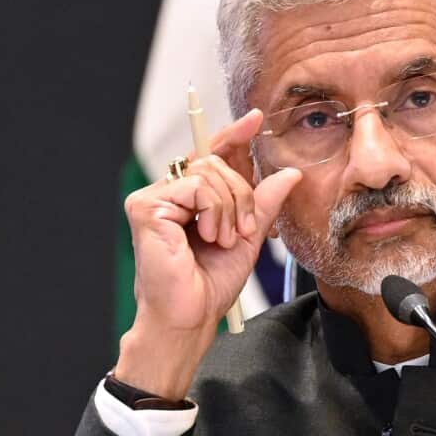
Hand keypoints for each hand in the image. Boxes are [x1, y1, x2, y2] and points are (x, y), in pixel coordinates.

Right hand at [113, 109, 301, 399]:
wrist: (190, 317)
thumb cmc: (210, 285)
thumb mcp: (247, 237)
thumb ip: (263, 203)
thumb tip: (289, 173)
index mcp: (188, 200)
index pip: (211, 156)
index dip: (233, 136)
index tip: (256, 119)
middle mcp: (166, 194)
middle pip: (215, 162)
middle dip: (242, 194)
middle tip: (244, 230)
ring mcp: (153, 198)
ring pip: (208, 172)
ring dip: (230, 207)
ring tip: (224, 239)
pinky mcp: (145, 206)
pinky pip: (195, 186)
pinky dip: (214, 211)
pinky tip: (209, 236)